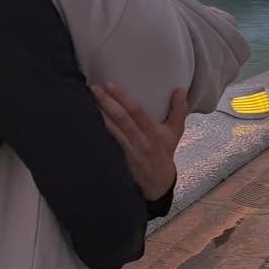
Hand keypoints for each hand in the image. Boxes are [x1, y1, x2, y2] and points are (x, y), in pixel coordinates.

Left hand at [92, 83, 186, 201]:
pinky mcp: (118, 160)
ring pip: (112, 131)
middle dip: (106, 102)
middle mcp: (141, 142)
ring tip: (87, 100)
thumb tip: (180, 89)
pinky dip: (98, 133)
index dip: (123, 98)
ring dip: (99, 115)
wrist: (158, 184)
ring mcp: (128, 152)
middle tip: (94, 88)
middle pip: (122, 120)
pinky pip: (107, 145)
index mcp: (154, 132)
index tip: (110, 84)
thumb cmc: (164, 152)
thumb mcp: (175, 132)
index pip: (137, 113)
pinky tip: (87, 122)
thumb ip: (178, 110)